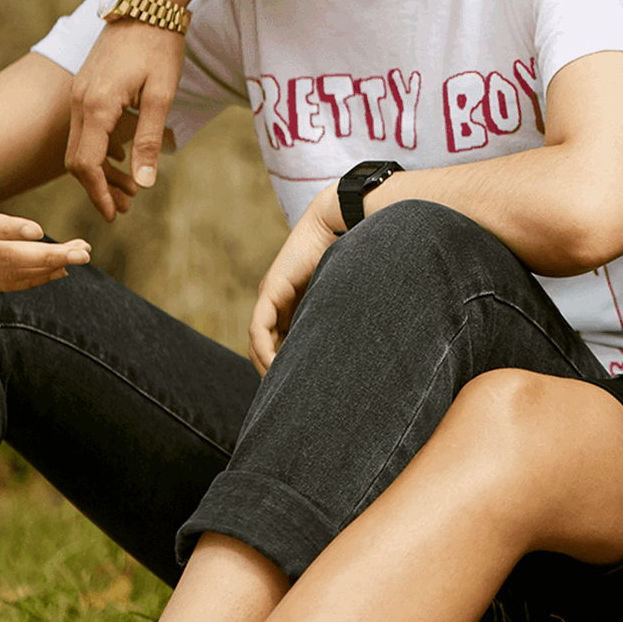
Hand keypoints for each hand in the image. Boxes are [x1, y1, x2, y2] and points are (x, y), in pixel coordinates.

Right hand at [66, 19, 186, 219]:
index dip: (97, 193)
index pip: (85, 164)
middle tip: (124, 208)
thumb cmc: (159, 46)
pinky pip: (83, 126)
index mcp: (97, 106)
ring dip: (99, 170)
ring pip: (79, 143)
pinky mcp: (85, 85)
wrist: (146, 3)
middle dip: (98, 187)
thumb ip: (149, 140)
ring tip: (128, 189)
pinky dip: (97, 148)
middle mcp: (80, 101)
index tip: (112, 215)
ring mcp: (79, 91)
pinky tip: (118, 158)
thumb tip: (145, 183)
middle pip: (77, 159)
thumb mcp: (161, 96)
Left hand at [248, 186, 345, 372]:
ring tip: (282, 388)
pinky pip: (259, 330)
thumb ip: (340, 318)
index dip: (287, 367)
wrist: (342, 222)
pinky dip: (265, 351)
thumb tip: (363, 350)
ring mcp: (272, 296)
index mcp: (296, 304)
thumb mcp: (343, 297)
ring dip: (267, 366)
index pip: (283, 343)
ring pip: (259, 342)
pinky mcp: (271, 290)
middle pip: (267, 347)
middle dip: (274, 372)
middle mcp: (279, 302)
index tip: (300, 390)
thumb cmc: (354, 255)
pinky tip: (277, 366)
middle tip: (287, 399)